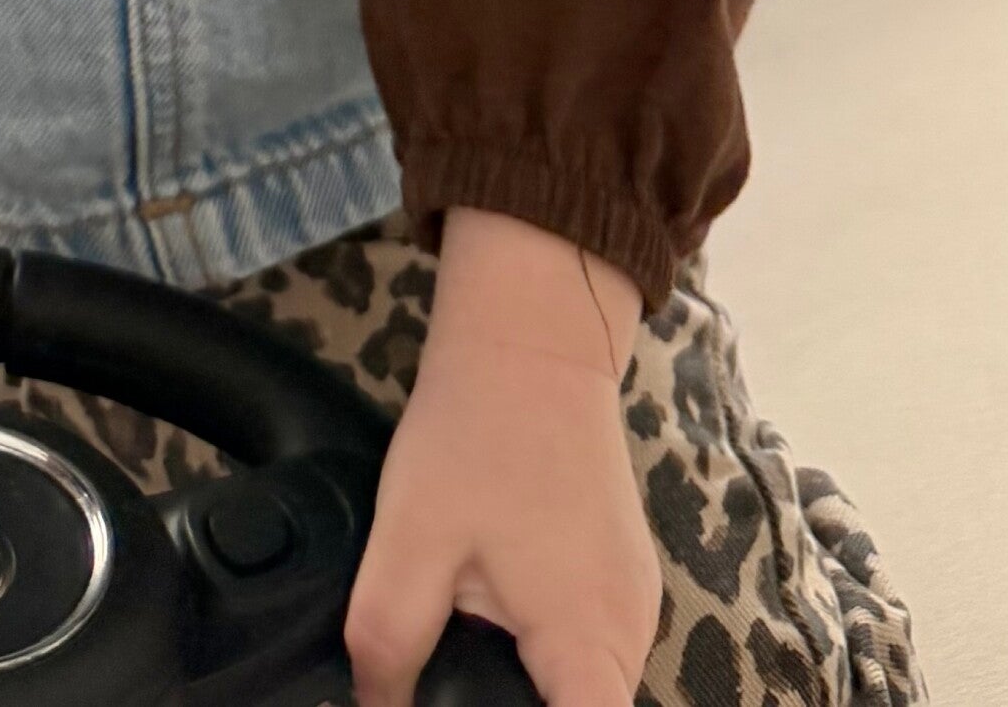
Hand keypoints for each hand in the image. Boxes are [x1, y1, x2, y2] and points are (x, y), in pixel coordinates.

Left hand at [343, 211, 659, 706]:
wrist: (528, 337)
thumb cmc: (477, 431)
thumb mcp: (410, 541)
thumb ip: (390, 642)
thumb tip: (373, 705)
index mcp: (591, 642)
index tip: (479, 703)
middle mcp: (631, 632)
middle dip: (506, 704)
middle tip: (445, 663)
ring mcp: (633, 600)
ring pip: (580, 683)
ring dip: (523, 680)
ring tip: (461, 634)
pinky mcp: (618, 571)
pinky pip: (584, 641)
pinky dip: (540, 644)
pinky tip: (488, 604)